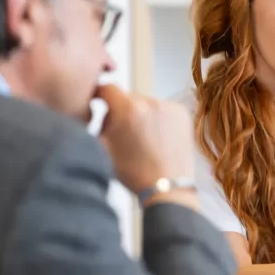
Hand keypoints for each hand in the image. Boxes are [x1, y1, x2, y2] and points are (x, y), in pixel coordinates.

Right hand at [95, 85, 195, 203]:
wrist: (167, 187)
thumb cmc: (134, 172)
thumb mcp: (103, 148)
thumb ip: (95, 123)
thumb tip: (92, 109)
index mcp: (128, 109)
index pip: (108, 88)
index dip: (100, 95)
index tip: (99, 103)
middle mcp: (150, 102)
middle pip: (128, 98)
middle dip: (122, 111)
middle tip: (123, 133)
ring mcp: (168, 107)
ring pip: (146, 103)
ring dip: (141, 115)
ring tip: (143, 139)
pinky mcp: (181, 113)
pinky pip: (163, 109)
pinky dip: (158, 119)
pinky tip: (157, 138)